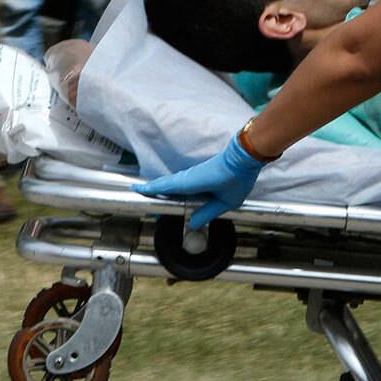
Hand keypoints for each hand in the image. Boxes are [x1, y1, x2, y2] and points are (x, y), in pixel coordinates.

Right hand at [131, 133, 263, 227]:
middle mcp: (190, 176)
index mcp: (192, 183)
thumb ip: (207, 213)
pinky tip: (172, 194)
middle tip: (140, 197)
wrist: (245, 157)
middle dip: (152, 190)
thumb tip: (192, 223)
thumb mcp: (225, 202)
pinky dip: (172, 186)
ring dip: (162, 188)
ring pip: (173, 182)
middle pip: (166, 184)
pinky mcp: (200, 172)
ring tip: (152, 198)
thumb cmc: (237, 178)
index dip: (150, 189)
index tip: (135, 190)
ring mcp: (194, 173)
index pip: (166, 187)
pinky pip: (182, 180)